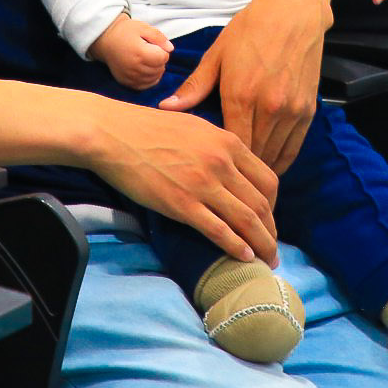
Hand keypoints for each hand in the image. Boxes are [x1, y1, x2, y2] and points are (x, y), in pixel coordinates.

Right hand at [87, 99, 279, 264]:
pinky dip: (236, 247)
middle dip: (271, 230)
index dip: (273, 205)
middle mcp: (222, 163)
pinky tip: (244, 258)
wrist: (113, 134)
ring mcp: (203, 185)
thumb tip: (232, 167)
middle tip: (272, 247)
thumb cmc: (148, 129)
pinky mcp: (182, 205)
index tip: (269, 219)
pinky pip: (219, 231)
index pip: (268, 179)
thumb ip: (218, 147)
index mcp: (228, 142)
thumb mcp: (195, 126)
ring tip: (267, 260)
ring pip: (246, 220)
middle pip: (262, 204)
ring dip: (261, 244)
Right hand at [89, 15, 174, 89]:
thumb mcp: (143, 27)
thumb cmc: (125, 32)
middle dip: (159, 60)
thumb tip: (170, 49)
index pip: (163, 58)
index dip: (162, 50)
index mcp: (140, 53)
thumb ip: (159, 37)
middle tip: (150, 51)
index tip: (153, 45)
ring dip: (155, 70)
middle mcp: (135, 68)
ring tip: (147, 59)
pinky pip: (144, 86)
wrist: (106, 40)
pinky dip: (149, 79)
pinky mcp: (126, 82)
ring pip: (154, 78)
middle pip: (160, 69)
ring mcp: (130, 77)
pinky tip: (145, 70)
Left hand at [162, 0, 330, 172]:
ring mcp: (292, 111)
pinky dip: (281, 161)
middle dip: (239, 170)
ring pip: (274, 157)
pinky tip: (268, 165)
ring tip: (244, 177)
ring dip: (260, 168)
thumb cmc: (251, 30)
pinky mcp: (308, 110)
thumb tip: (166, 108)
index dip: (219, 162)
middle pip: (252, 157)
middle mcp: (269, 108)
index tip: (208, 167)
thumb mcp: (217, 55)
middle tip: (225, 178)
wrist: (294, 11)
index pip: (229, 146)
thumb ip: (194, 87)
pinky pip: (294, 148)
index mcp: (240, 95)